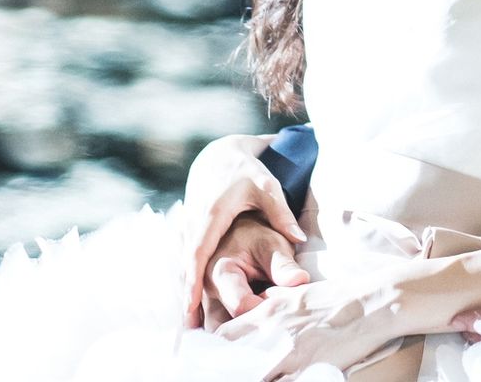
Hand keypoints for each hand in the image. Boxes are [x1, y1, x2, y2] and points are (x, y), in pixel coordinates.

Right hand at [182, 133, 306, 325]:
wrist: (221, 155)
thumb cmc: (247, 172)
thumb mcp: (267, 187)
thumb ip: (280, 212)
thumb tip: (299, 238)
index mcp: (212, 214)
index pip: (199, 251)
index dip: (194, 279)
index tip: (192, 305)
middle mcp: (194, 221)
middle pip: (186, 263)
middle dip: (187, 294)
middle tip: (188, 326)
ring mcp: (187, 225)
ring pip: (182, 263)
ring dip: (185, 289)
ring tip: (188, 323)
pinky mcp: (188, 228)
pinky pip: (183, 257)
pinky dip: (185, 278)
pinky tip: (189, 301)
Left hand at [217, 276, 398, 380]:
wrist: (369, 304)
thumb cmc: (336, 296)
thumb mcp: (297, 291)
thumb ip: (271, 300)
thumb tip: (254, 305)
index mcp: (267, 312)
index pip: (222, 338)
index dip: (212, 353)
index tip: (208, 361)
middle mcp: (270, 333)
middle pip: (229, 362)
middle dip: (221, 371)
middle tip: (219, 373)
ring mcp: (286, 355)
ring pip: (250, 376)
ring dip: (245, 377)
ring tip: (245, 376)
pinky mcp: (304, 370)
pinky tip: (275, 380)